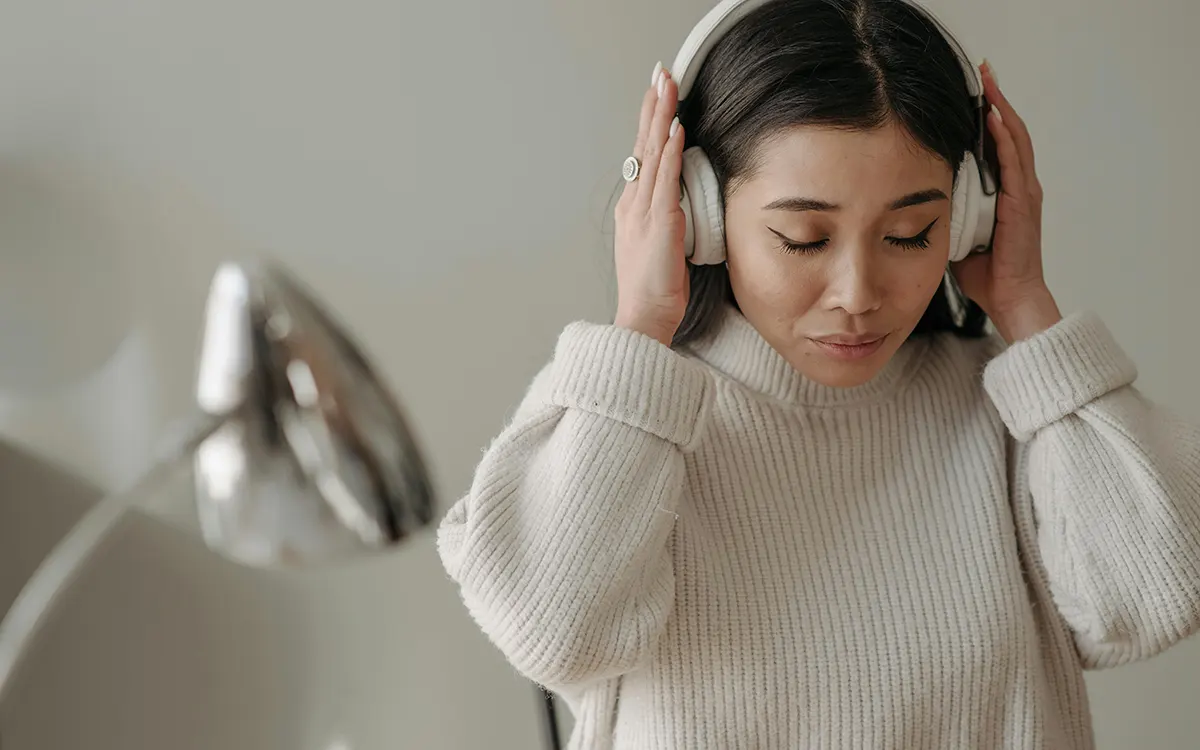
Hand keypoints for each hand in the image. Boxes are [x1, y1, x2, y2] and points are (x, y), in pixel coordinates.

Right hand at [613, 64, 688, 346]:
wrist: (642, 318)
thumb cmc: (653, 291)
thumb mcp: (660, 247)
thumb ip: (667, 220)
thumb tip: (681, 203)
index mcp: (633, 209)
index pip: (643, 155)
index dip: (650, 121)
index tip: (657, 92)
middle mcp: (634, 204)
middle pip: (643, 144)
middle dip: (653, 105)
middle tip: (659, 72)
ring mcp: (644, 212)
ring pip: (652, 153)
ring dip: (661, 116)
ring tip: (667, 85)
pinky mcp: (659, 223)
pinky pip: (666, 179)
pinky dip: (670, 151)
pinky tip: (676, 128)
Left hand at [951, 61, 1061, 343]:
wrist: (1008, 297)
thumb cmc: (984, 272)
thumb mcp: (957, 233)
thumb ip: (945, 211)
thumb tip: (914, 199)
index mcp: (1004, 192)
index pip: (997, 144)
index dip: (987, 116)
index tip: (974, 91)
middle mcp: (1018, 186)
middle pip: (1009, 132)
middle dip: (995, 101)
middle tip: (983, 71)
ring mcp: (1024, 193)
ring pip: (1015, 139)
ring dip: (1001, 109)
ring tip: (989, 82)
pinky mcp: (1022, 203)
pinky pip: (1014, 163)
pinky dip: (1004, 139)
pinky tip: (994, 118)